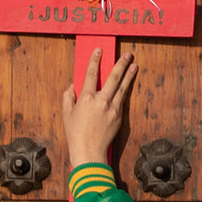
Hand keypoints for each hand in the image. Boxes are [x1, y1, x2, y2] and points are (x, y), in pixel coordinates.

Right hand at [62, 47, 137, 175]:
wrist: (89, 151)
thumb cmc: (75, 133)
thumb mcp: (66, 114)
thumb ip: (68, 97)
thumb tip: (73, 86)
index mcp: (86, 98)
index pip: (90, 74)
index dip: (95, 60)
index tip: (99, 50)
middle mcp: (101, 100)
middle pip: (113, 77)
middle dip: (120, 64)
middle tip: (127, 55)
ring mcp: (112, 108)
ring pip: (122, 87)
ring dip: (129, 75)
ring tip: (134, 65)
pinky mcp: (119, 116)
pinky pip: (123, 99)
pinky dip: (126, 90)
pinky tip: (129, 84)